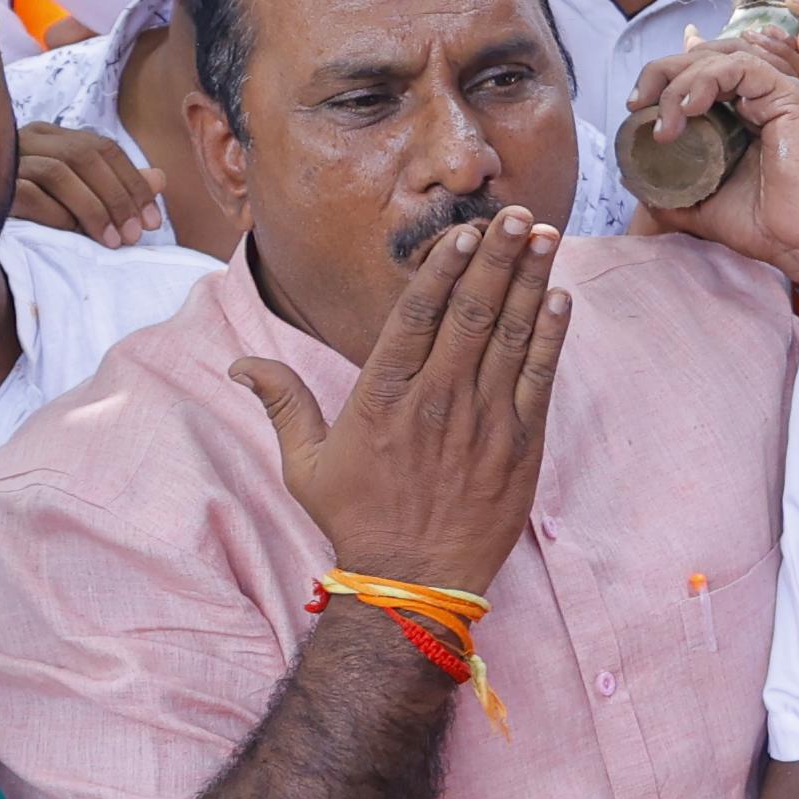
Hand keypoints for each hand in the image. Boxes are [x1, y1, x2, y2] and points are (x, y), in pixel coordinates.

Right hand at [13, 124, 165, 245]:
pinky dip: (57, 215)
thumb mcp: (79, 198)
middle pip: (84, 155)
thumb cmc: (31, 214)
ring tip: (112, 242)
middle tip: (135, 235)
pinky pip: (28, 194)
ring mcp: (5, 160)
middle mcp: (28, 139)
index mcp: (52, 136)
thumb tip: (160, 178)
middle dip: (118, 197)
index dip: (134, 183)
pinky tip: (72, 235)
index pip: (103, 147)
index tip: (153, 221)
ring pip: (58, 172)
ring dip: (93, 209)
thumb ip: (117, 187)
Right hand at [236, 206, 565, 592]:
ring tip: (545, 238)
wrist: (413, 584)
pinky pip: (539, 379)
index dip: (445, 268)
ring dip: (530, 282)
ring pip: (511, 337)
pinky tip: (559, 298)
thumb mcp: (306, 465)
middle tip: (518, 214)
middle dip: (497, 258)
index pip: (418, 316)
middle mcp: (436, 401)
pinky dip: (551, 336)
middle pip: (471, 313)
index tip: (465, 231)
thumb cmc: (358, 520)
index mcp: (383, 398)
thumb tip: (239, 364)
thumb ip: (283, 404)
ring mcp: (483, 422)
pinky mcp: (520, 446)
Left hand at [627, 40, 798, 287]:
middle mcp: (759, 96)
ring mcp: (776, 92)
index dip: (666, 74)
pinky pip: (743, 67)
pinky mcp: (789, 96)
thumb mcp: (701, 205)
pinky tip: (690, 107)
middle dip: (663, 70)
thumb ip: (670, 189)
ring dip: (682, 78)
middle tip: (638, 102)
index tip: (636, 104)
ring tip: (666, 117)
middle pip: (706, 55)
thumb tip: (631, 178)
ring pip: (721, 56)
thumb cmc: (765, 226)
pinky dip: (709, 78)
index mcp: (742, 112)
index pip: (701, 70)